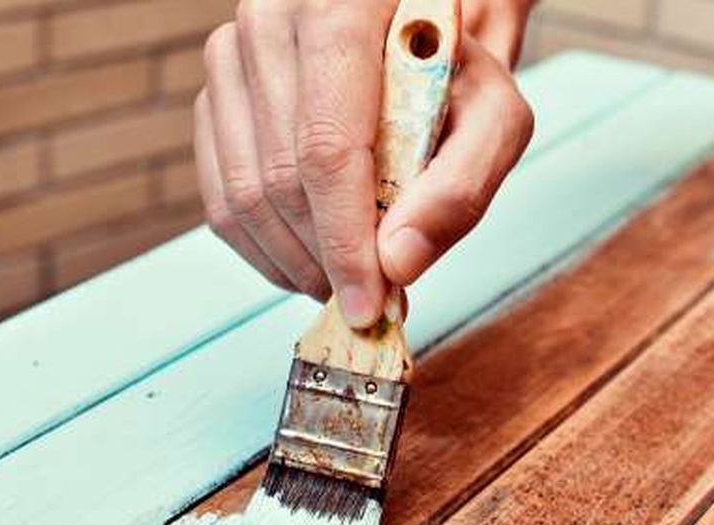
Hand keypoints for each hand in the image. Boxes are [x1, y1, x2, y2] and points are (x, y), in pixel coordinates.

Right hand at [195, 0, 534, 326]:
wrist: (419, 40)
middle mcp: (271, 19)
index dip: (345, 241)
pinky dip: (266, 249)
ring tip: (345, 286)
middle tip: (372, 302)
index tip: (369, 305)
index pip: (328, 148)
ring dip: (295, 264)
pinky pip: (220, 196)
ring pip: (242, 195)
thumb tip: (398, 263)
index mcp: (342, 9)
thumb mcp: (497, 118)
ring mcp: (231, 54)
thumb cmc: (460, 74)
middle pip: (282, 179)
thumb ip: (463, 187)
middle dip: (326, 262)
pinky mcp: (217, 94)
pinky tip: (312, 263)